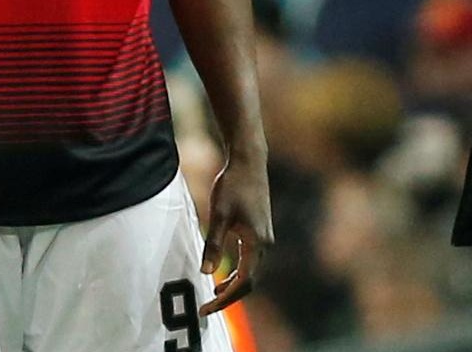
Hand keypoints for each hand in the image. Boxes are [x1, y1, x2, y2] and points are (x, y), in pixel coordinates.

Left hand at [199, 156, 272, 315]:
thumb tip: (206, 273)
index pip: (244, 282)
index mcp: (257, 243)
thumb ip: (214, 245)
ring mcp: (265, 237)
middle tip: (206, 307)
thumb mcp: (219, 215)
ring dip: (234, 285)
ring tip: (213, 293)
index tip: (206, 308)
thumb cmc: (233, 185)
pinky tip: (224, 273)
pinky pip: (252, 260)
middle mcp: (265, 243)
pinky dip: (238, 272)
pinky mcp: (261, 231)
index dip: (225, 299)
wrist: (249, 162)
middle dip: (229, 297)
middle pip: (250, 281)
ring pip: (252, 271)